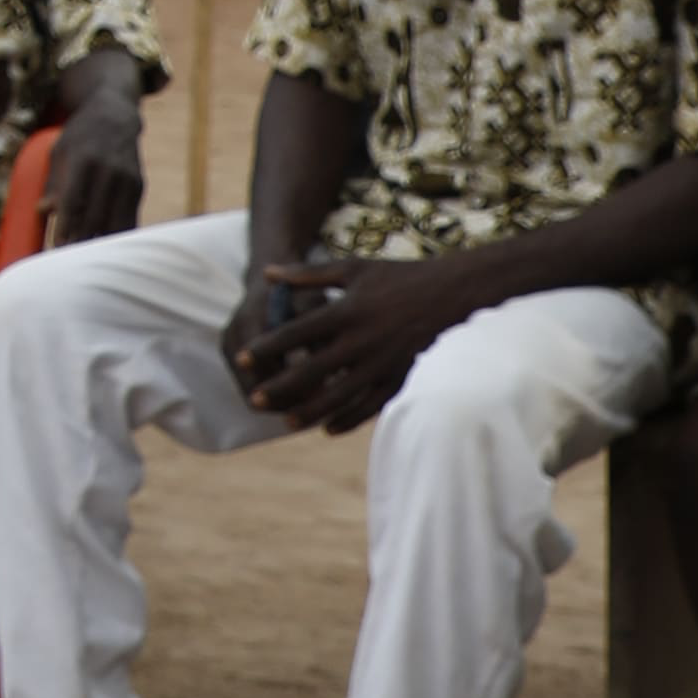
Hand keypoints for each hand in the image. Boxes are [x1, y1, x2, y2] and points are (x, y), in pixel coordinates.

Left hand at [40, 75, 146, 246]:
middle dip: (81, 242)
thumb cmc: (79, 136)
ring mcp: (128, 179)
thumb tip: (42, 211)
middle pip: (96, 216)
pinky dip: (118, 236)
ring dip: (101, 244)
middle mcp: (110, 170)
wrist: (115, 115)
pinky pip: (129, 219)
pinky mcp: (139, 186)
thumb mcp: (59, 151)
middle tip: (67, 263)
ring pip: (116, 222)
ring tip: (86, 262)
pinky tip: (107, 251)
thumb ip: (53, 182)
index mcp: (85, 160)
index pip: (75, 200)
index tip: (57, 247)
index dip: (66, 226)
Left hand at [228, 250, 471, 432]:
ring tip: (286, 422)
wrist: (453, 293)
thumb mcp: (353, 268)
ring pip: (339, 396)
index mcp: (347, 311)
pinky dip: (347, 419)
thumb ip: (308, 274)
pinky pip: (369, 406)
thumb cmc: (399, 277)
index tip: (243, 359)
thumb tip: (267, 274)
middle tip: (254, 400)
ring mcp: (382, 362)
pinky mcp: (400, 378)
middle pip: (311, 371)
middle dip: (280, 388)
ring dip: (310, 411)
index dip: (266, 347)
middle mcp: (361, 340)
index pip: (296, 333)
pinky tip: (327, 428)